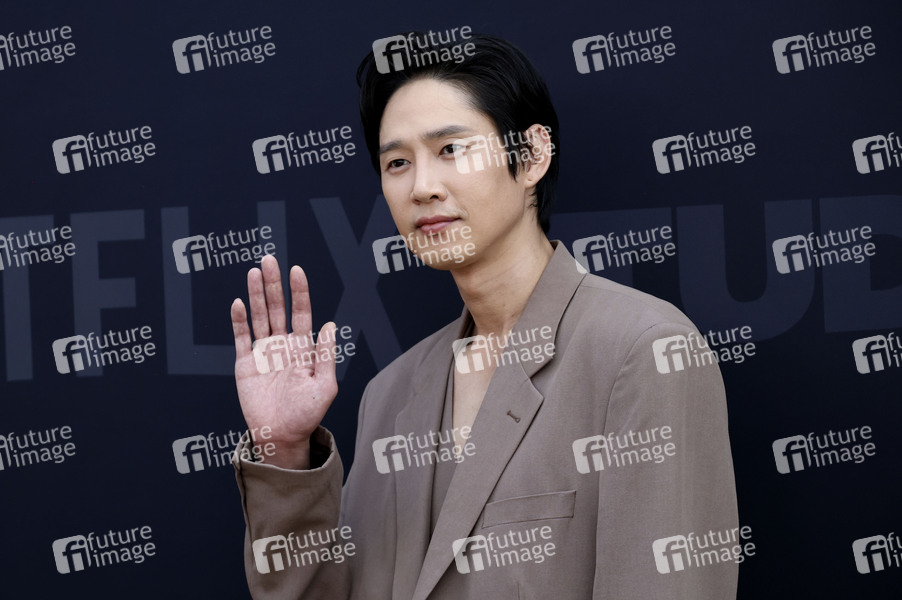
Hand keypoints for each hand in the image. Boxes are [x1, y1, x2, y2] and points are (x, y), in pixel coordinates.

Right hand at [230, 255, 337, 468]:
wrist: (282, 436)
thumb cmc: (307, 414)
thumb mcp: (324, 387)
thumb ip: (326, 356)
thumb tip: (330, 324)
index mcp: (303, 348)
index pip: (300, 313)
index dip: (298, 292)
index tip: (296, 270)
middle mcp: (282, 345)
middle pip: (277, 308)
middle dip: (274, 284)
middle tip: (269, 260)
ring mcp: (263, 353)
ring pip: (259, 317)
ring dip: (257, 294)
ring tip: (254, 272)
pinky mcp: (245, 364)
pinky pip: (241, 338)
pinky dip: (239, 320)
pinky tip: (240, 303)